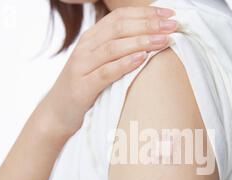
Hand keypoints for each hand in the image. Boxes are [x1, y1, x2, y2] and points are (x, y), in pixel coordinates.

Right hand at [39, 6, 177, 138]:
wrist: (58, 113)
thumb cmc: (87, 86)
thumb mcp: (101, 63)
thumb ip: (120, 49)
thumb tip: (153, 39)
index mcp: (92, 38)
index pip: (120, 16)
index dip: (146, 13)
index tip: (170, 14)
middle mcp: (86, 47)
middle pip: (119, 28)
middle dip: (149, 24)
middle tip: (173, 25)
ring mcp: (82, 66)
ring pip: (113, 47)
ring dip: (141, 41)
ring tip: (163, 39)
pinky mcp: (82, 87)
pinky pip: (105, 73)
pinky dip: (124, 64)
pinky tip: (141, 59)